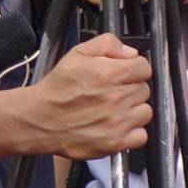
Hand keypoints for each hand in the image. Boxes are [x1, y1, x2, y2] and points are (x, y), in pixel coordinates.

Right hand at [20, 35, 152, 160]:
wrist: (42, 118)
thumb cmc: (59, 86)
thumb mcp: (77, 53)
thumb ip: (106, 44)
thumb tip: (130, 52)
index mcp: (109, 73)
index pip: (144, 67)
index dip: (134, 67)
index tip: (124, 71)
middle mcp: (117, 98)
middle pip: (144, 89)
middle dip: (131, 86)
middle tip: (114, 89)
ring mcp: (119, 123)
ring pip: (145, 112)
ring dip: (134, 108)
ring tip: (116, 107)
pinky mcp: (117, 143)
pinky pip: (141, 135)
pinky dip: (133, 131)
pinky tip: (117, 124)